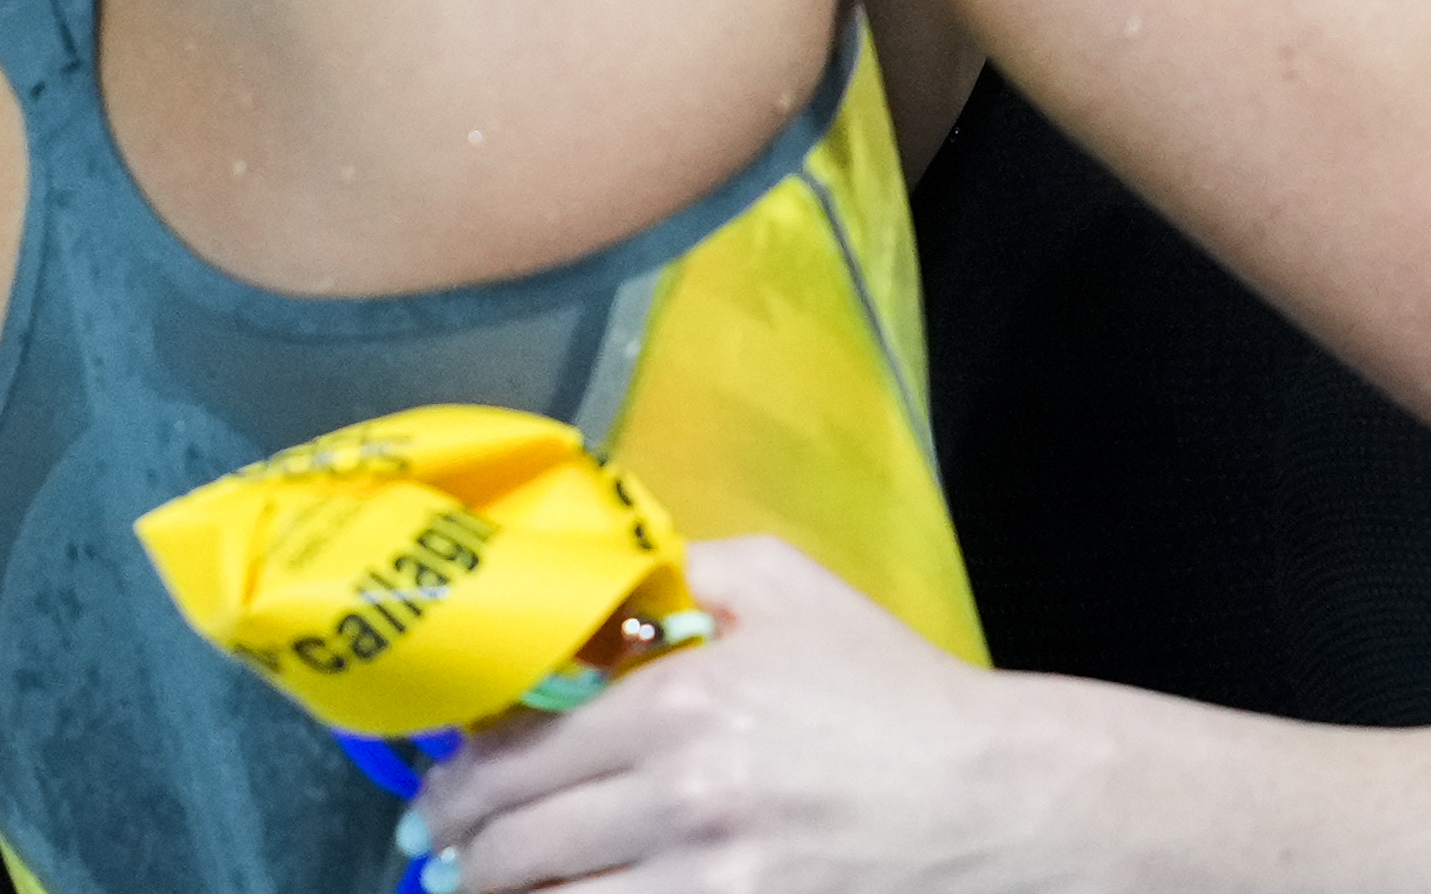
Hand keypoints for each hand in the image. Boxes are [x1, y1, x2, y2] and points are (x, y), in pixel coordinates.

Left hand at [410, 534, 1031, 891]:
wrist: (992, 797)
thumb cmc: (890, 691)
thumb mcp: (789, 587)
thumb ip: (675, 569)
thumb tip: (578, 587)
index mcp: (681, 700)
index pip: (512, 757)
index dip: (454, 783)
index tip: (438, 793)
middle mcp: (680, 798)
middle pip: (509, 848)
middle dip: (460, 855)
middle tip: (446, 854)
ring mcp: (710, 884)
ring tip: (494, 893)